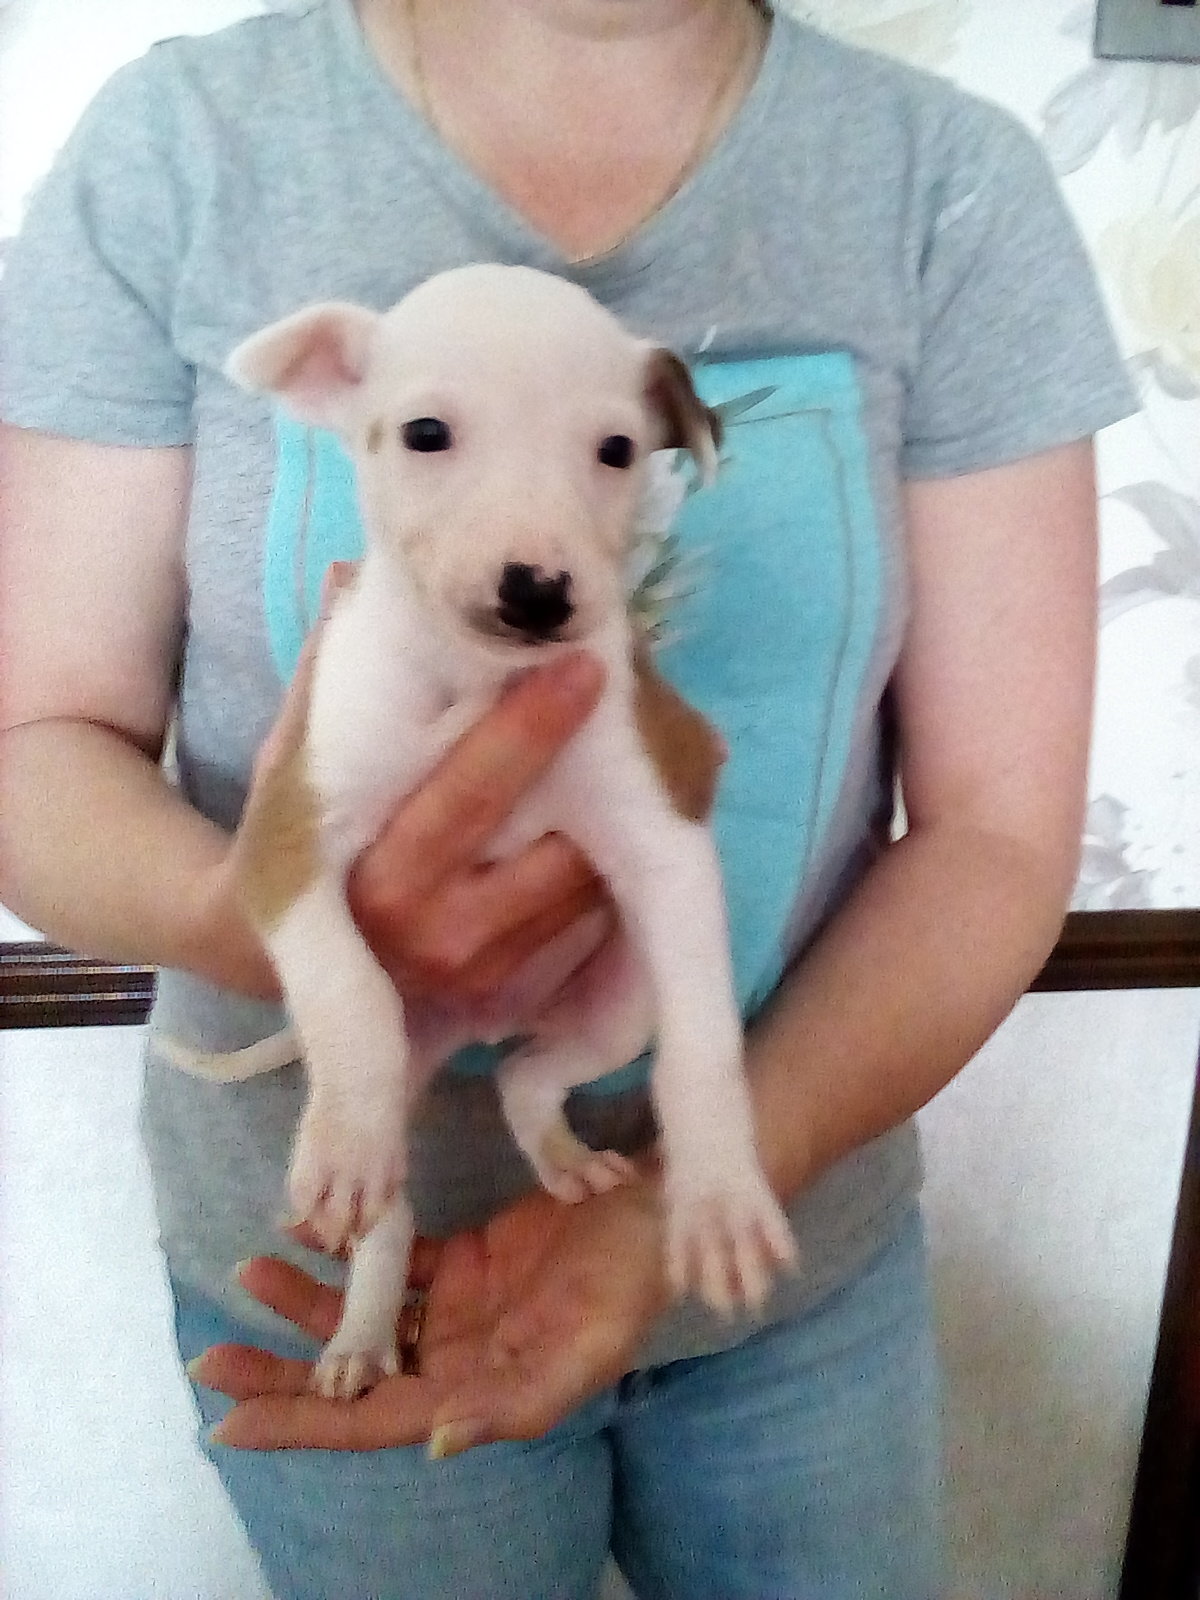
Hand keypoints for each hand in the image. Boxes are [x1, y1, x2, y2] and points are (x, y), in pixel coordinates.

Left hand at [191, 1179, 669, 1451]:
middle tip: (210, 1356)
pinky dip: (350, 1251)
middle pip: (347, 1372)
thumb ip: (508, 1405)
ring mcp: (450, 1308)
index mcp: (472, 1394)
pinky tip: (312, 1231)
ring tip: (250, 1270)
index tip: (228, 1422)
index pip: (367, 1418)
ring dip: (304, 1301)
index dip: (298, 1422)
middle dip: (279, 1368)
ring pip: (360, 1315)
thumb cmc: (624, 1287)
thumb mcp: (581, 1352)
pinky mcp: (458, 1260)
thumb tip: (430, 1443)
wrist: (650, 1215)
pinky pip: (390, 1261)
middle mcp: (449, 1359)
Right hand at [201, 562, 612, 1002]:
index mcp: (380, 873)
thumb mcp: (293, 764)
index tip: (585, 665)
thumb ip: (327, 679)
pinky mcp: (512, 998)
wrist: (270, 958)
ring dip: (616, 826)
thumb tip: (354, 577)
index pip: (472, 792)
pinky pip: (590, 930)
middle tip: (635, 702)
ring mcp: (481, 976)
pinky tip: (614, 823)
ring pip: (586, 891)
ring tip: (630, 756)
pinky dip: (608, 874)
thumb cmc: (290, 839)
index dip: (533, 727)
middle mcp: (435, 934)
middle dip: (601, 780)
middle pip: (556, 849)